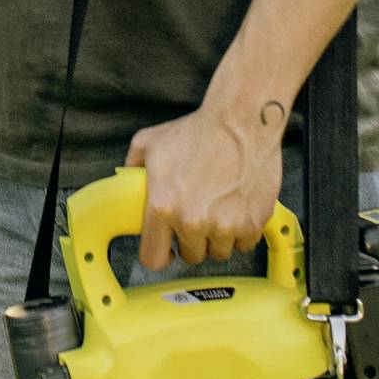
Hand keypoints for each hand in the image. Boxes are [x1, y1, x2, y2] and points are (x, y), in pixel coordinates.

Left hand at [126, 97, 285, 273]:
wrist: (240, 121)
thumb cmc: (198, 130)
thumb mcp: (151, 143)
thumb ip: (133, 166)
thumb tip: (126, 178)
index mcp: (162, 207)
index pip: (153, 257)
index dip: (161, 254)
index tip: (168, 250)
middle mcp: (192, 222)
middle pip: (191, 256)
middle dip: (193, 241)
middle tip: (198, 217)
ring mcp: (224, 226)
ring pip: (219, 252)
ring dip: (219, 237)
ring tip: (220, 209)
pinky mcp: (252, 223)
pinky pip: (245, 244)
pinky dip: (243, 232)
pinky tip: (238, 208)